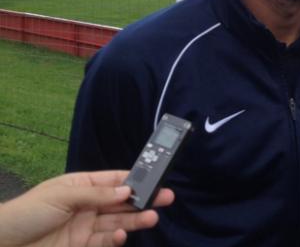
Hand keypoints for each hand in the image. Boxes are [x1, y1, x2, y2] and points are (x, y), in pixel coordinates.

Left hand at [0, 170, 173, 246]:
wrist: (2, 244)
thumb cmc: (27, 212)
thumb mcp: (62, 195)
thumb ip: (96, 194)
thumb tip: (127, 189)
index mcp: (81, 185)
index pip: (113, 180)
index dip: (135, 177)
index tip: (156, 176)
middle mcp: (87, 205)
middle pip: (121, 201)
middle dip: (143, 199)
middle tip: (166, 197)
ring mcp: (85, 227)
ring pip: (118, 221)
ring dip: (135, 220)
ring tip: (153, 217)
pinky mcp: (82, 246)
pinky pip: (105, 241)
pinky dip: (117, 238)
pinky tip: (123, 234)